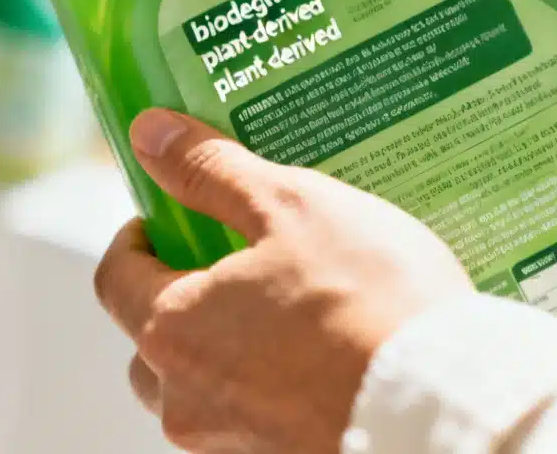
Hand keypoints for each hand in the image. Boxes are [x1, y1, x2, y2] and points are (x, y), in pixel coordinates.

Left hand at [93, 109, 472, 452]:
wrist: (441, 398)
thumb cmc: (368, 298)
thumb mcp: (290, 206)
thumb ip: (212, 170)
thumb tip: (149, 134)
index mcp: (173, 327)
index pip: (115, 276)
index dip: (138, 236)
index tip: (173, 214)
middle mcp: (187, 398)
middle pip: (153, 338)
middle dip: (181, 295)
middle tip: (238, 260)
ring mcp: (231, 441)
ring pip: (200, 386)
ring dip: (225, 346)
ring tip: (290, 308)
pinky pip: (252, 414)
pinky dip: (270, 381)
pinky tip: (324, 351)